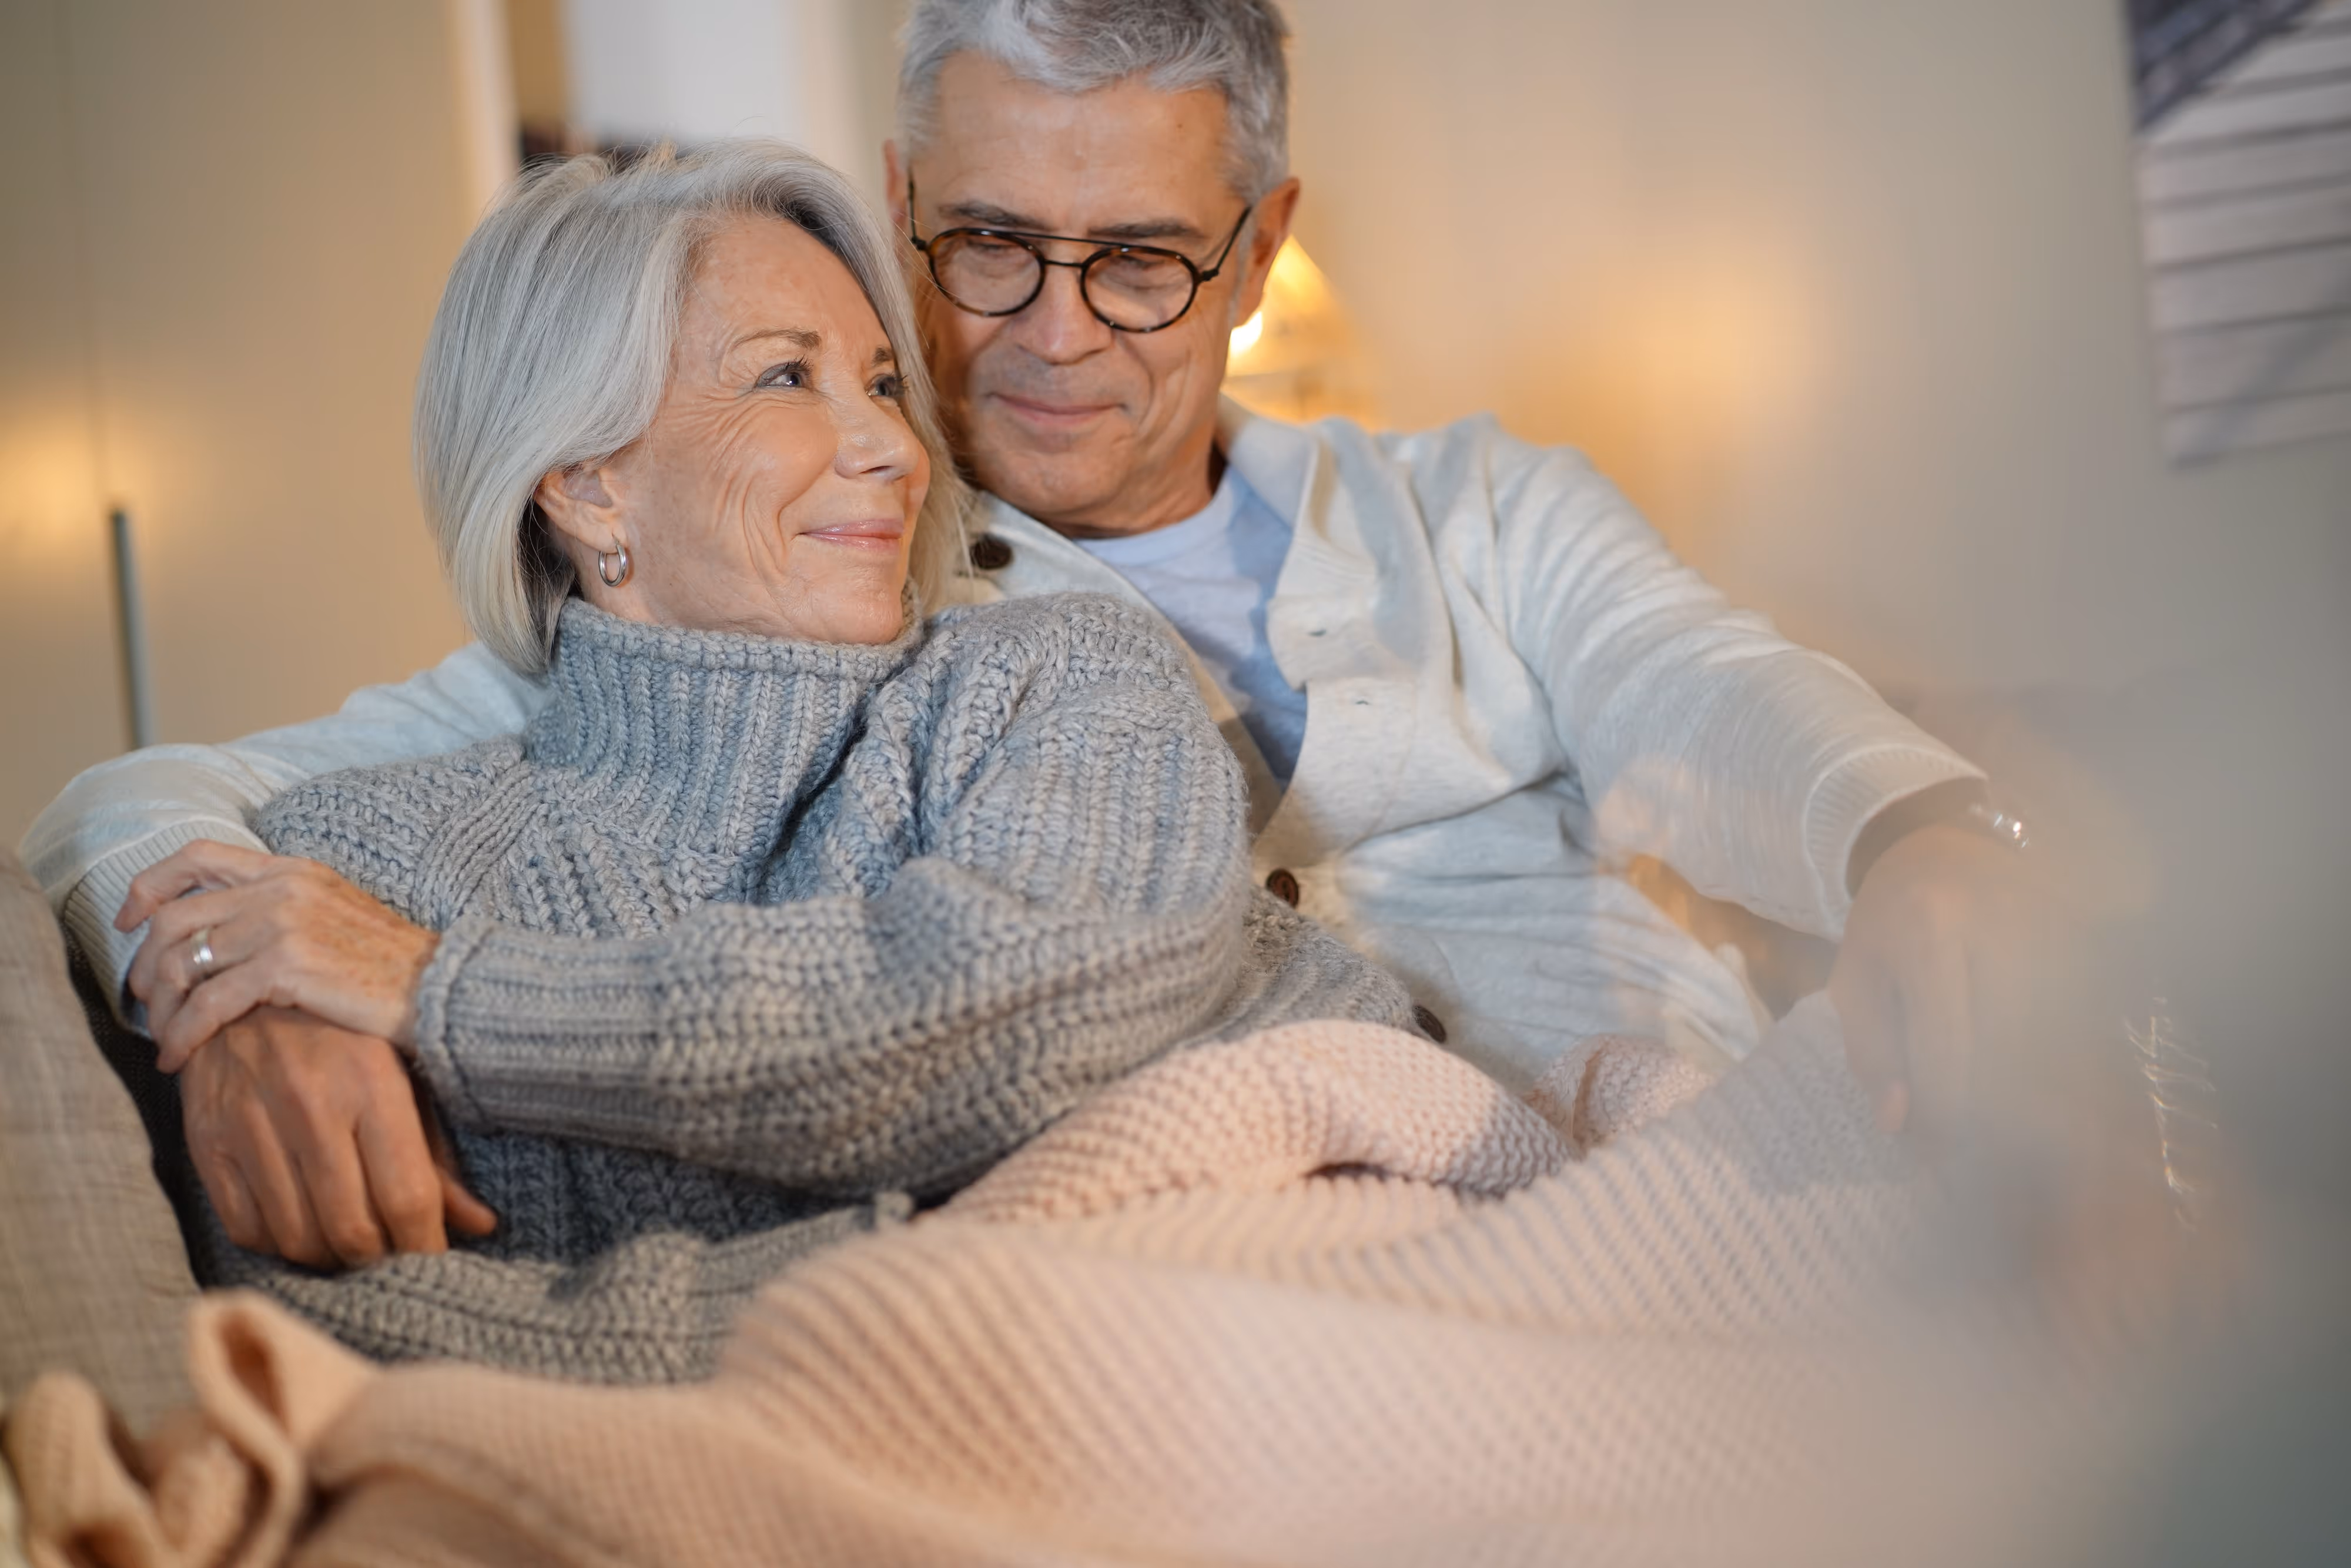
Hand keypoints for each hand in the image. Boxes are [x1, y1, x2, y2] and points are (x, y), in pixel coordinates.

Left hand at [119, 841, 438, 1071]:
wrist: (447, 990)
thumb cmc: (396, 970)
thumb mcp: (338, 919)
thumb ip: (286, 914)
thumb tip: (230, 938)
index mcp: (294, 870)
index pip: (199, 856)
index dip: (150, 886)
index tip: (129, 921)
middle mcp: (282, 888)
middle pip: (174, 916)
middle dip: (146, 965)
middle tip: (146, 1003)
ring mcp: (283, 924)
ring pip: (182, 961)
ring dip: (161, 1008)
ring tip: (164, 1039)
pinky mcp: (287, 967)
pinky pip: (207, 1003)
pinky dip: (182, 1035)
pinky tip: (180, 1059)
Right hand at [182, 1006, 496, 1267]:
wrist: (248, 988)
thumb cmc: (346, 1036)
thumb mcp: (406, 1078)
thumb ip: (439, 1156)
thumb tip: (480, 1226)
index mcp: (371, 1083)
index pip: (405, 1197)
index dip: (425, 1246)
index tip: (434, 1257)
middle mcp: (309, 1104)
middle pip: (351, 1229)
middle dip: (380, 1258)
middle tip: (392, 1253)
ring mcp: (250, 1123)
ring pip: (298, 1238)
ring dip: (332, 1258)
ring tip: (352, 1245)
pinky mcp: (206, 1140)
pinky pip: (246, 1228)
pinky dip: (280, 1245)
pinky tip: (303, 1228)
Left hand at [1829, 821, 2094, 1141]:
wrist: (1946, 843)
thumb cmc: (1888, 921)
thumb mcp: (1855, 978)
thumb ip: (1871, 1051)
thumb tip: (1899, 1123)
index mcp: (1928, 932)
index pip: (1945, 1046)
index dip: (1941, 1114)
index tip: (1932, 1156)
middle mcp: (2002, 930)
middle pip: (2007, 1055)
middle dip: (1987, 1118)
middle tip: (1968, 1157)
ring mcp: (2056, 934)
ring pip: (2053, 1051)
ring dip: (2029, 1105)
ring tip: (2002, 1137)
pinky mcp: (2088, 944)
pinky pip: (2081, 1032)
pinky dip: (2059, 1075)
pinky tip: (2037, 1100)